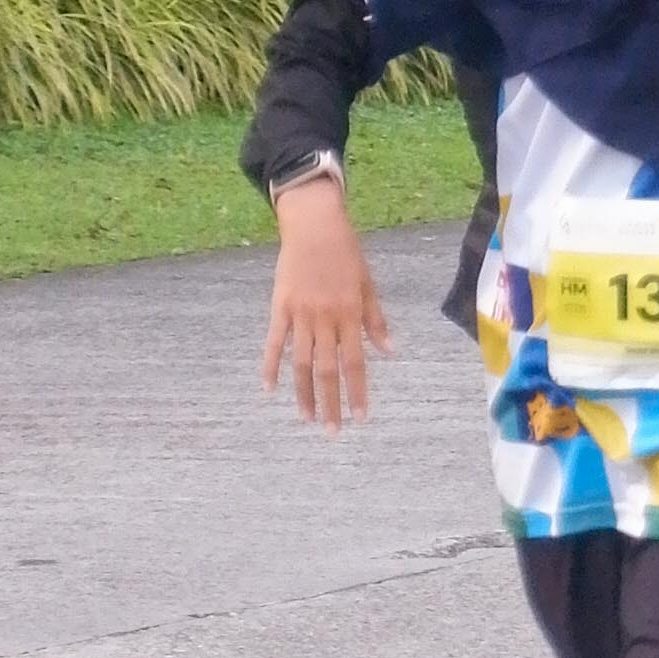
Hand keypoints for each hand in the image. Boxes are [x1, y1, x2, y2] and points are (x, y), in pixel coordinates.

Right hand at [260, 175, 392, 425]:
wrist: (314, 225)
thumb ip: (375, 320)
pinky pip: (273, 342)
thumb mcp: (367, 285)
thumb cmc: (345, 254)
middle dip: (331, 403)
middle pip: (326, 370)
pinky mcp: (280, 307)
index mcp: (349, 315)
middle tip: (332, 431)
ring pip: (300, 363)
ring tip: (307, 418)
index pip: (354, 363)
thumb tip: (389, 351)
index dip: (357, 392)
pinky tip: (269, 389)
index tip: (361, 417)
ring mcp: (300, 315)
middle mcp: (325, 319)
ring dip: (303, 393)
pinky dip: (270, 366)